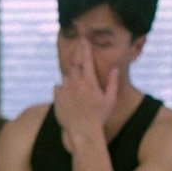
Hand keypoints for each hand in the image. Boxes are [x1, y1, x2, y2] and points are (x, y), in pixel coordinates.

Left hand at [53, 38, 117, 152]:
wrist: (82, 132)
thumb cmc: (99, 118)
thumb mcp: (110, 100)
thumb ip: (112, 83)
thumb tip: (114, 68)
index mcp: (90, 82)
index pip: (87, 59)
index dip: (85, 47)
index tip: (84, 38)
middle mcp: (76, 83)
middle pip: (74, 65)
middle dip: (77, 61)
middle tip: (79, 62)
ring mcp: (65, 90)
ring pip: (66, 77)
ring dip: (71, 78)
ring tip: (78, 91)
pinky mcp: (57, 98)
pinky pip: (58, 88)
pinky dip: (63, 89)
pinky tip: (69, 97)